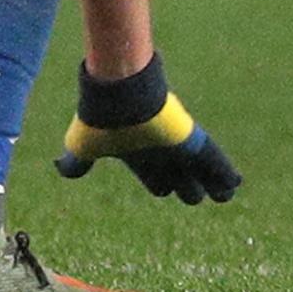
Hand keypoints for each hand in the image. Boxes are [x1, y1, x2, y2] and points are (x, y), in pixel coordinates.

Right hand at [54, 54, 240, 202]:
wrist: (118, 96)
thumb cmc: (101, 119)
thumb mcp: (84, 143)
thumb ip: (76, 161)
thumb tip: (59, 169)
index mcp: (139, 156)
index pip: (155, 180)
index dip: (162, 186)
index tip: (166, 189)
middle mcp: (162, 154)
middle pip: (180, 181)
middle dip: (187, 191)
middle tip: (193, 195)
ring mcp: (180, 149)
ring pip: (202, 174)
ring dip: (213, 187)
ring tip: (223, 195)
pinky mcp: (195, 141)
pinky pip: (217, 163)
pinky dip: (226, 176)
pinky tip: (234, 185)